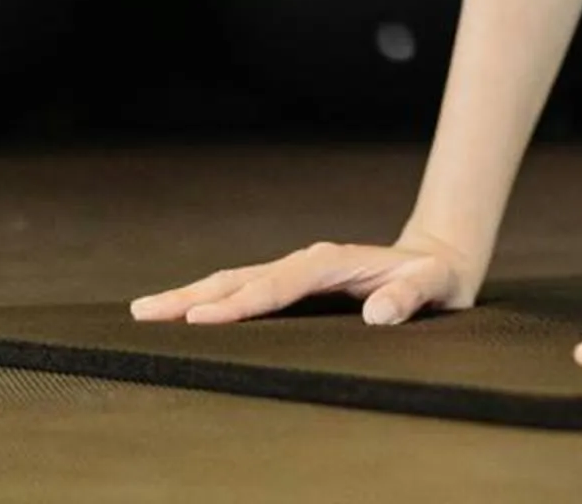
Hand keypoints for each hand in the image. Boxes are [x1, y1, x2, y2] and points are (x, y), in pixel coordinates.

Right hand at [130, 232, 476, 328]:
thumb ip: (411, 296)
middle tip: (144, 312)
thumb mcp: (436, 286)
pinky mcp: (294, 285)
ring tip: (145, 311)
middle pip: (242, 277)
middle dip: (193, 294)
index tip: (201, 319)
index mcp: (334, 261)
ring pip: (237, 281)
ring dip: (193, 296)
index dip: (242, 302)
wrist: (437, 262)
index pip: (279, 284)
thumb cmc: (436, 278)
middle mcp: (308, 261)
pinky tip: (184, 314)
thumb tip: (378, 314)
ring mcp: (298, 271)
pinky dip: (212, 300)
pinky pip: (246, 291)